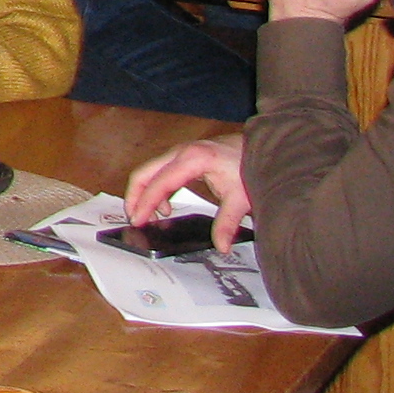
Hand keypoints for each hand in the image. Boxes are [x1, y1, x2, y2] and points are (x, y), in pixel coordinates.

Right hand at [126, 137, 250, 242]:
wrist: (259, 147)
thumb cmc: (249, 165)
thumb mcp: (240, 198)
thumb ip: (227, 223)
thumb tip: (221, 245)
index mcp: (192, 160)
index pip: (159, 183)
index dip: (145, 204)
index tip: (138, 220)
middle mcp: (180, 152)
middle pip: (144, 173)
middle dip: (134, 197)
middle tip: (135, 219)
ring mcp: (179, 152)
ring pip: (148, 171)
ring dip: (144, 193)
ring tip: (150, 217)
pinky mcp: (182, 156)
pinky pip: (159, 171)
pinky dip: (156, 189)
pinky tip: (166, 206)